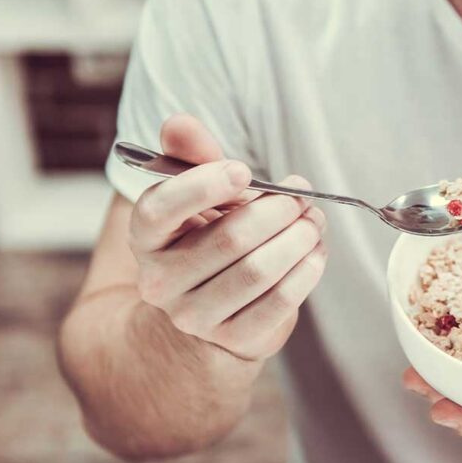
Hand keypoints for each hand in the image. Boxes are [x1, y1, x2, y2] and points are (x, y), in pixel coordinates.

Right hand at [130, 115, 327, 360]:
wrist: (213, 309)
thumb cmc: (209, 236)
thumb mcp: (199, 194)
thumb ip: (193, 156)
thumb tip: (178, 123)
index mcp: (146, 237)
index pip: (160, 209)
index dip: (203, 185)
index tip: (243, 170)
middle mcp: (161, 281)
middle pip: (228, 239)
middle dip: (276, 211)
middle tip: (301, 195)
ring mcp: (195, 316)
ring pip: (257, 272)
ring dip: (297, 240)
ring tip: (314, 220)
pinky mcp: (234, 339)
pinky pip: (278, 303)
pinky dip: (306, 272)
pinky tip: (315, 253)